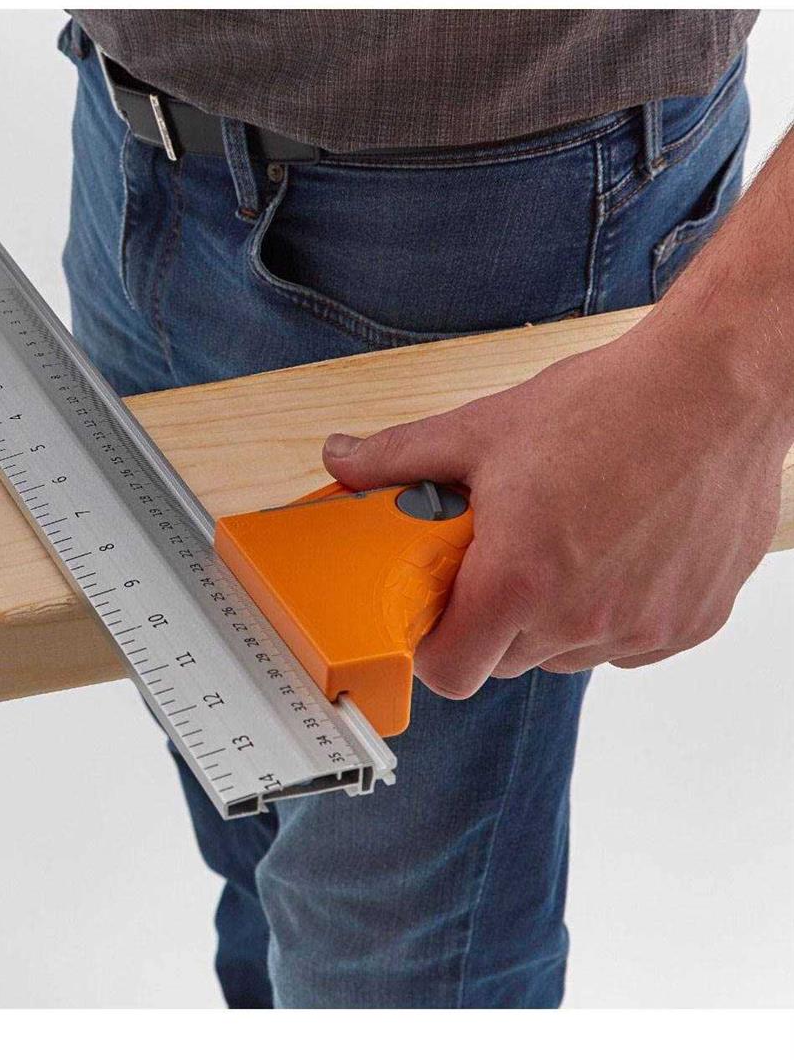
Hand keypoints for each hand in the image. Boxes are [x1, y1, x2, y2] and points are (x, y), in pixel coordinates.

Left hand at [321, 321, 785, 696]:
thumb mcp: (480, 430)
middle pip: (506, 660)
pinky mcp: (691, 622)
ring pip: (567, 653)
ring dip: (552, 617)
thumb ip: (398, 458)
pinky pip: (626, 644)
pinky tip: (613, 552)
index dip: (433, 648)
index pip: (452, 673)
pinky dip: (611, 612)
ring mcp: (641, 627)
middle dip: (489, 621)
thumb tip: (341, 461)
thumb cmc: (608, 406)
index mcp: (519, 581)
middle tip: (495, 559)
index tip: (432, 617)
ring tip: (561, 543)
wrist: (718, 386)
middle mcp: (581, 618)